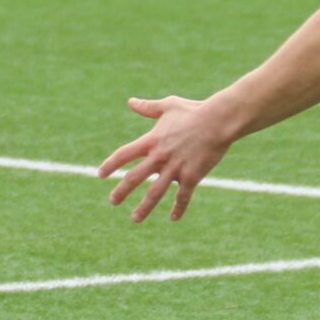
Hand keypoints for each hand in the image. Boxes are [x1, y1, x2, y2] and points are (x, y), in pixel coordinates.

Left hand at [99, 95, 236, 223]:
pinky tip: (173, 218)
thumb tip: (131, 102)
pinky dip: (178, 208)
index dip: (111, 165)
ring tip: (135, 218)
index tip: (100, 175)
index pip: (124, 154)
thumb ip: (148, 107)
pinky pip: (182, 197)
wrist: (218, 121)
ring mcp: (175, 168)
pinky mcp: (192, 176)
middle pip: (134, 178)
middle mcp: (159, 156)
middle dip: (121, 191)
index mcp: (151, 141)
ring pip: (155, 192)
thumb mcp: (168, 105)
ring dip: (144, 207)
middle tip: (112, 201)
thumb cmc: (194, 110)